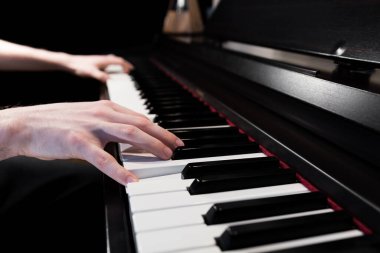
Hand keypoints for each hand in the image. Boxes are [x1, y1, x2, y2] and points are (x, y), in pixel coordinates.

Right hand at [0, 100, 183, 184]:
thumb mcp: (90, 117)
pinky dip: (120, 170)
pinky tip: (132, 180)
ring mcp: (91, 127)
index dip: (160, 128)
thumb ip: (110, 124)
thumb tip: (131, 136)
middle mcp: (102, 113)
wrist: (27, 124)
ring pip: (129, 135)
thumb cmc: (59, 122)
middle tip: (176, 148)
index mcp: (106, 108)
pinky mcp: (78, 142)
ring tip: (165, 156)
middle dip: (162, 136)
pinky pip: (103, 158)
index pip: (140, 118)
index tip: (173, 138)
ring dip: (151, 146)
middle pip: (140, 124)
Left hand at [64, 54, 133, 82]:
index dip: (126, 65)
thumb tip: (109, 79)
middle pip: (116, 60)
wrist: (70, 63)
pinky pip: (106, 64)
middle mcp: (102, 59)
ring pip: (111, 61)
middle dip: (123, 65)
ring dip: (117, 65)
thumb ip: (100, 76)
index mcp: (104, 60)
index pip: (119, 61)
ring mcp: (99, 61)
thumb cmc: (80, 66)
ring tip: (121, 70)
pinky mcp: (95, 63)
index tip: (131, 69)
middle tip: (128, 70)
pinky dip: (111, 66)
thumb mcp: (91, 72)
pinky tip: (108, 71)